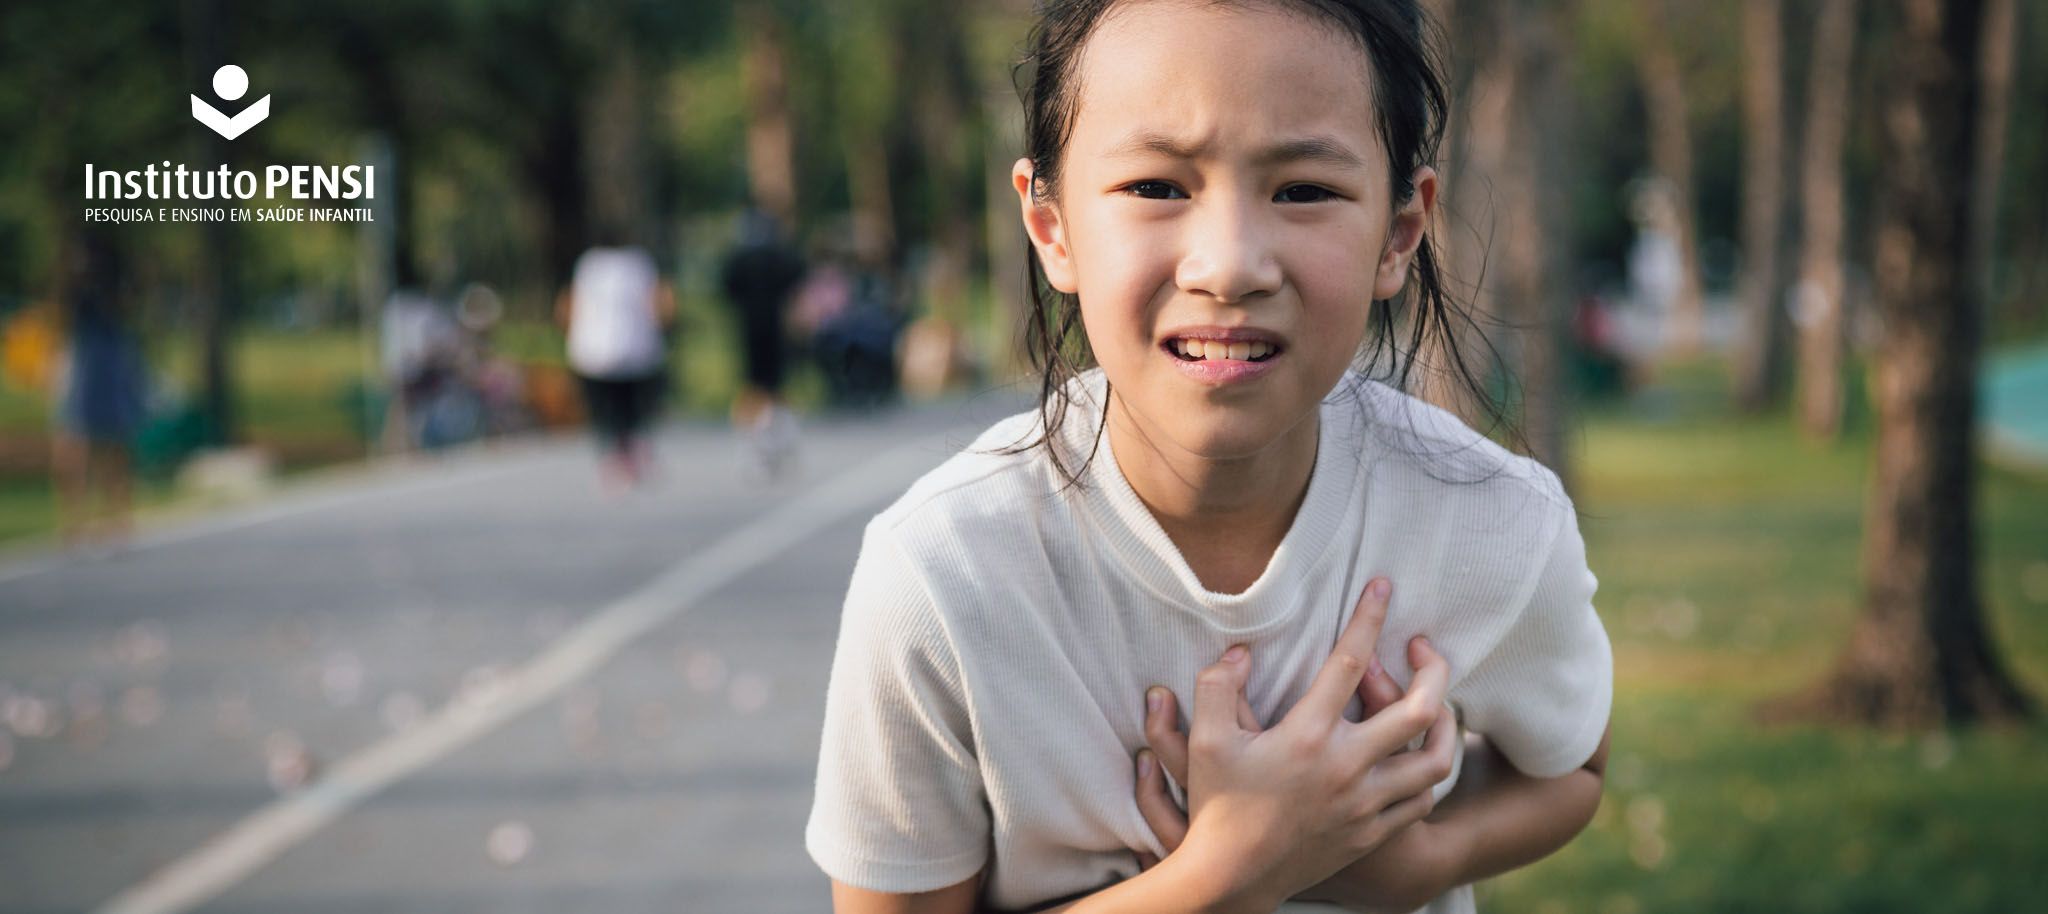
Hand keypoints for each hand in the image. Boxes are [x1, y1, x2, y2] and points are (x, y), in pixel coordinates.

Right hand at [1135, 579, 1458, 909]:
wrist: (1232, 879)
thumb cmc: (1216, 805)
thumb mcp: (1202, 740)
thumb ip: (1218, 686)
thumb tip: (1242, 652)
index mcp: (1307, 737)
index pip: (1349, 663)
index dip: (1368, 618)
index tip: (1382, 587)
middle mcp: (1346, 768)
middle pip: (1418, 710)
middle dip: (1433, 669)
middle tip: (1424, 648)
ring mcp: (1364, 805)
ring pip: (1434, 761)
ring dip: (1443, 725)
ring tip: (1435, 704)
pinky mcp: (1371, 833)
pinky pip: (1420, 801)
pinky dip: (1427, 774)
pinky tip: (1418, 758)